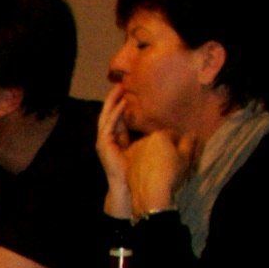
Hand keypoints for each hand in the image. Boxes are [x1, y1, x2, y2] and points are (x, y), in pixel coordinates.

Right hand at [96, 85, 137, 215]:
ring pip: (106, 115)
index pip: (117, 116)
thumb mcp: (144, 146)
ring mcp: (103, 140)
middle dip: (114, 98)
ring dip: (112, 101)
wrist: (128, 185)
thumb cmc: (138, 168)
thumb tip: (165, 124)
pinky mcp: (103, 144)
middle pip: (109, 112)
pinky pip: (109, 125)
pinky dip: (115, 114)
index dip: (121, 102)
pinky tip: (123, 104)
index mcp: (116, 137)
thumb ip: (149, 135)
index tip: (129, 89)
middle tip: (122, 82)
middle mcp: (108, 137)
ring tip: (120, 88)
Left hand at [123, 129, 189, 218]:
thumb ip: (188, 142)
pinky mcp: (127, 166)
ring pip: (147, 152)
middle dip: (165, 149)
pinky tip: (152, 176)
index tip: (183, 153)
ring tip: (162, 170)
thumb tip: (191, 134)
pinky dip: (145, 167)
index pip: (173, 135)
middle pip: (158, 142)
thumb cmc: (171, 173)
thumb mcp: (186, 157)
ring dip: (154, 156)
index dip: (180, 144)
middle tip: (173, 162)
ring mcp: (132, 154)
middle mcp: (143, 141)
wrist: (151, 194)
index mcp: (158, 136)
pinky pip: (139, 163)